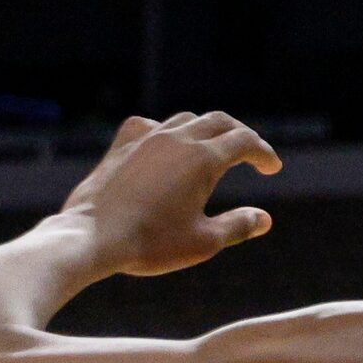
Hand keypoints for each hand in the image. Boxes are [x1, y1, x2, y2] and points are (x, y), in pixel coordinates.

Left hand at [55, 112, 283, 276]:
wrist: (90, 238)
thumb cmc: (150, 243)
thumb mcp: (204, 242)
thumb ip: (239, 226)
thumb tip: (264, 219)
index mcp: (205, 159)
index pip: (246, 142)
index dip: (264, 153)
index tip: (272, 168)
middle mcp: (178, 139)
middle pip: (220, 121)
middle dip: (240, 134)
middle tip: (250, 152)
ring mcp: (147, 139)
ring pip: (186, 119)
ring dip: (206, 129)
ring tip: (211, 146)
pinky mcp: (121, 147)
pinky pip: (148, 125)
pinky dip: (165, 130)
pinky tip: (163, 142)